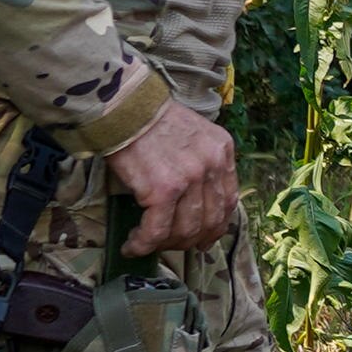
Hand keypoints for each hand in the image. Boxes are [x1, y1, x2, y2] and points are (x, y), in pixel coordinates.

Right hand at [107, 99, 240, 254]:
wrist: (123, 106)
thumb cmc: (149, 118)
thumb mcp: (192, 133)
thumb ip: (201, 161)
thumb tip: (195, 199)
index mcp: (222, 151)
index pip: (229, 200)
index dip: (217, 227)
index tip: (204, 240)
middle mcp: (211, 166)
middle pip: (211, 220)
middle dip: (191, 240)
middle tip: (171, 245)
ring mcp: (190, 179)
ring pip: (186, 229)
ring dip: (166, 244)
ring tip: (147, 243)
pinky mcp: (162, 190)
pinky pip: (156, 230)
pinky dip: (143, 244)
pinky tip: (132, 245)